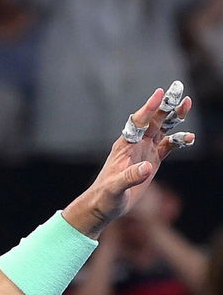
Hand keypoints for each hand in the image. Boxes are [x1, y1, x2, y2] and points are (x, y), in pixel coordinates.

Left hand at [64, 86, 193, 237]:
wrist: (104, 205)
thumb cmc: (105, 196)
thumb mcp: (116, 187)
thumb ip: (130, 177)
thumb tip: (148, 167)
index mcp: (125, 145)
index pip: (138, 122)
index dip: (149, 108)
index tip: (159, 93)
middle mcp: (135, 144)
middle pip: (153, 120)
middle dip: (165, 105)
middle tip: (178, 89)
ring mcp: (144, 151)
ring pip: (162, 129)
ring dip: (174, 117)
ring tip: (187, 103)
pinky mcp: (152, 160)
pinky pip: (168, 146)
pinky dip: (179, 141)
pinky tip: (190, 138)